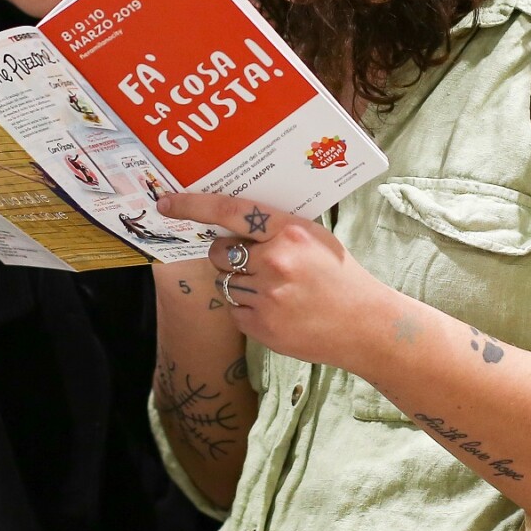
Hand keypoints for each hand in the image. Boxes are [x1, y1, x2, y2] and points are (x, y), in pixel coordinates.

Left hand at [158, 193, 393, 368]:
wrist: (364, 325)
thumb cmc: (339, 276)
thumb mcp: (314, 238)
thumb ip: (276, 228)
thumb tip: (230, 220)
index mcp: (289, 231)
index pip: (229, 211)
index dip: (192, 205)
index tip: (166, 203)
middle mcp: (275, 261)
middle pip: (219, 252)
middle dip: (227, 256)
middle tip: (254, 263)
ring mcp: (267, 296)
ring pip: (224, 283)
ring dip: (239, 285)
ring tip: (274, 290)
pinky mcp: (262, 326)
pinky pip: (233, 310)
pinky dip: (248, 310)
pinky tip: (277, 310)